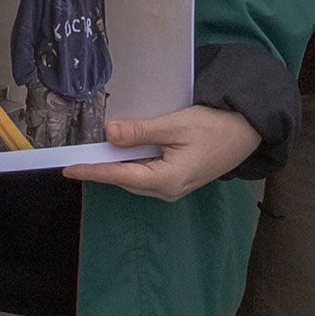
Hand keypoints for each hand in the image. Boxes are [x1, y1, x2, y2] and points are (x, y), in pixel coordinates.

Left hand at [61, 104, 261, 200]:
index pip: (119, 176)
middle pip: (125, 179)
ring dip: (115, 166)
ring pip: (134, 178)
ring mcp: (173, 188)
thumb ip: (141, 132)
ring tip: (91, 153)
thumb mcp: (175, 125)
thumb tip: (109, 134)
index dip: (92, 170)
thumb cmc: (213, 127)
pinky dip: (130, 163)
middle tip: (75, 156)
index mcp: (166, 180)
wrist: (246, 133)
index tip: (68, 168)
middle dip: (100, 168)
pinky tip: (121, 151)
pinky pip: (146, 174)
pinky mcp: (177, 180)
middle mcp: (167, 191)